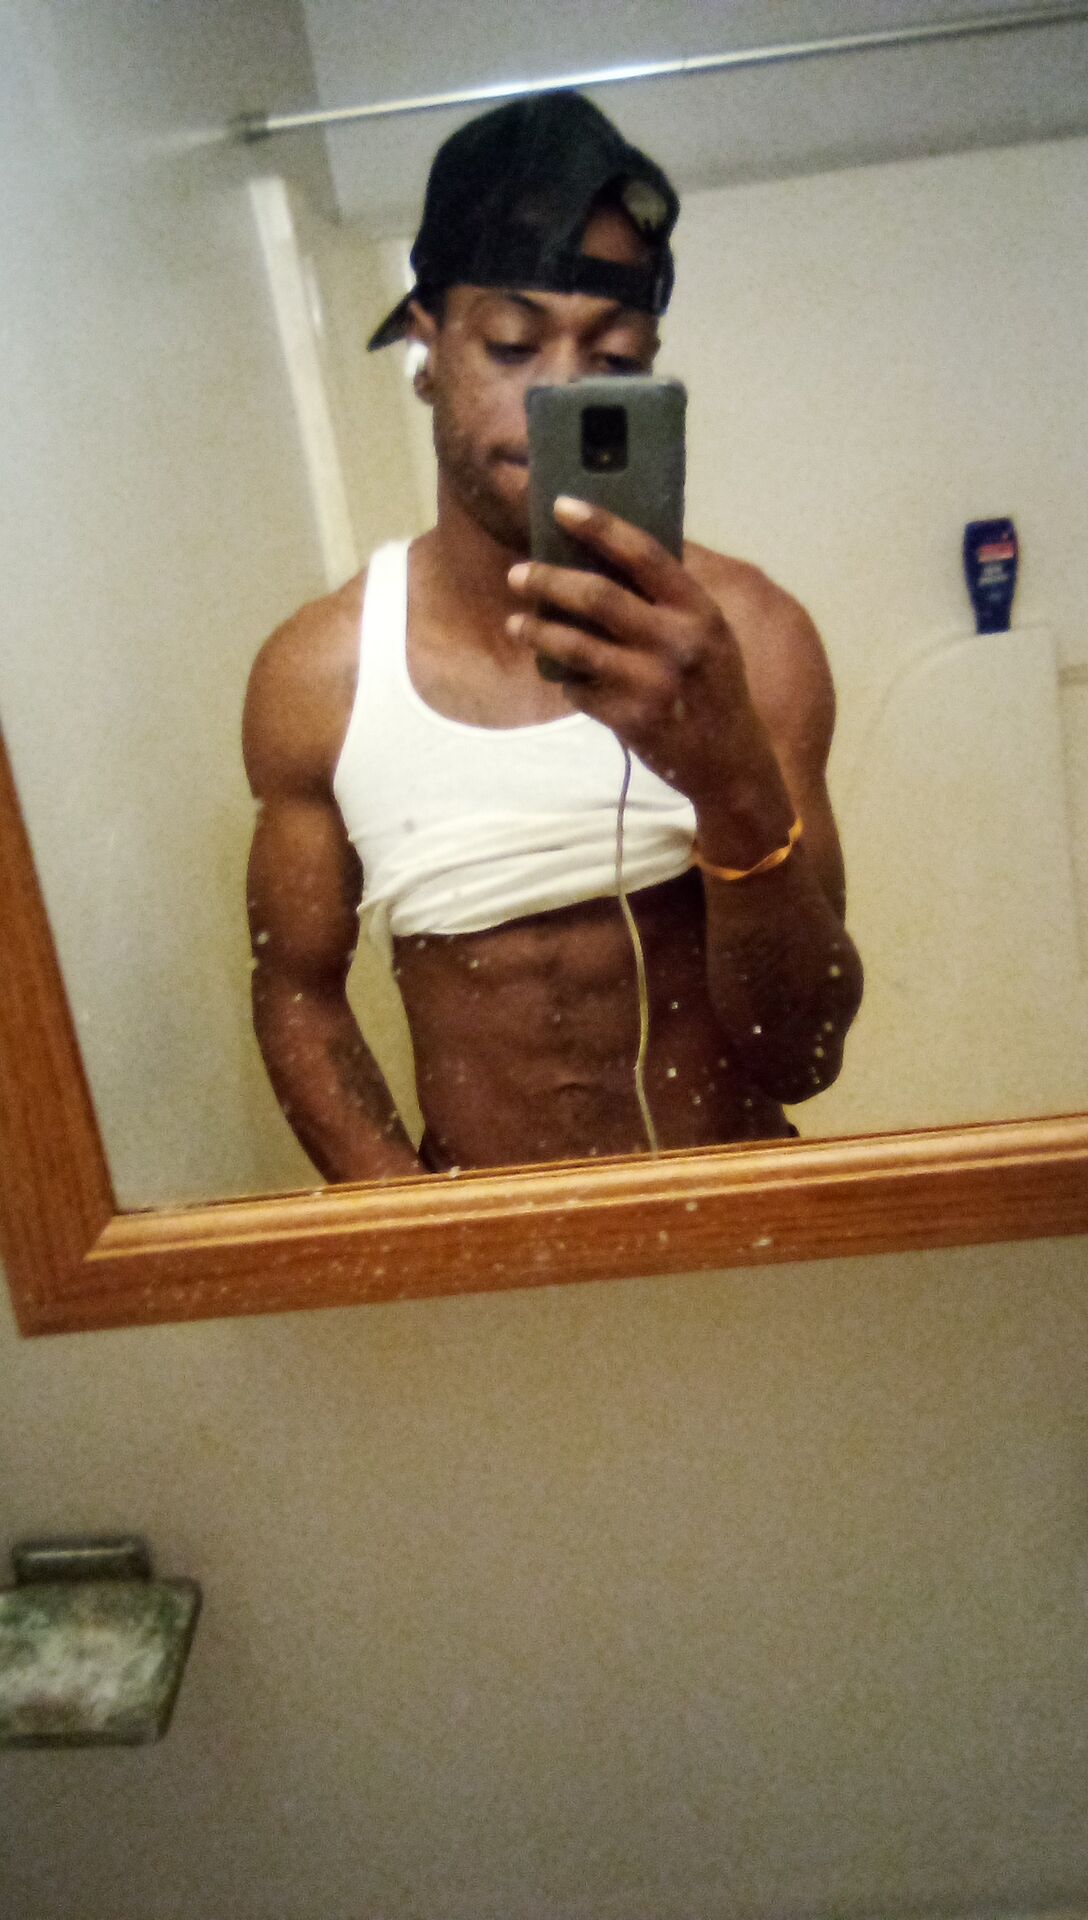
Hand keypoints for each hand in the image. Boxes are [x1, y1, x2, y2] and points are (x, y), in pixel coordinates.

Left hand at [506, 497, 772, 817]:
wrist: (730, 761)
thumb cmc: (713, 689)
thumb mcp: (710, 636)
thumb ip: (670, 602)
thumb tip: (608, 559)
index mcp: (700, 610)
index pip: (644, 554)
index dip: (600, 526)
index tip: (561, 506)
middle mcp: (677, 642)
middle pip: (598, 596)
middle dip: (549, 580)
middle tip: (518, 573)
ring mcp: (652, 682)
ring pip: (575, 645)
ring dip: (538, 631)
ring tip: (518, 622)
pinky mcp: (631, 719)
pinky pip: (579, 690)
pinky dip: (564, 679)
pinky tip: (558, 674)